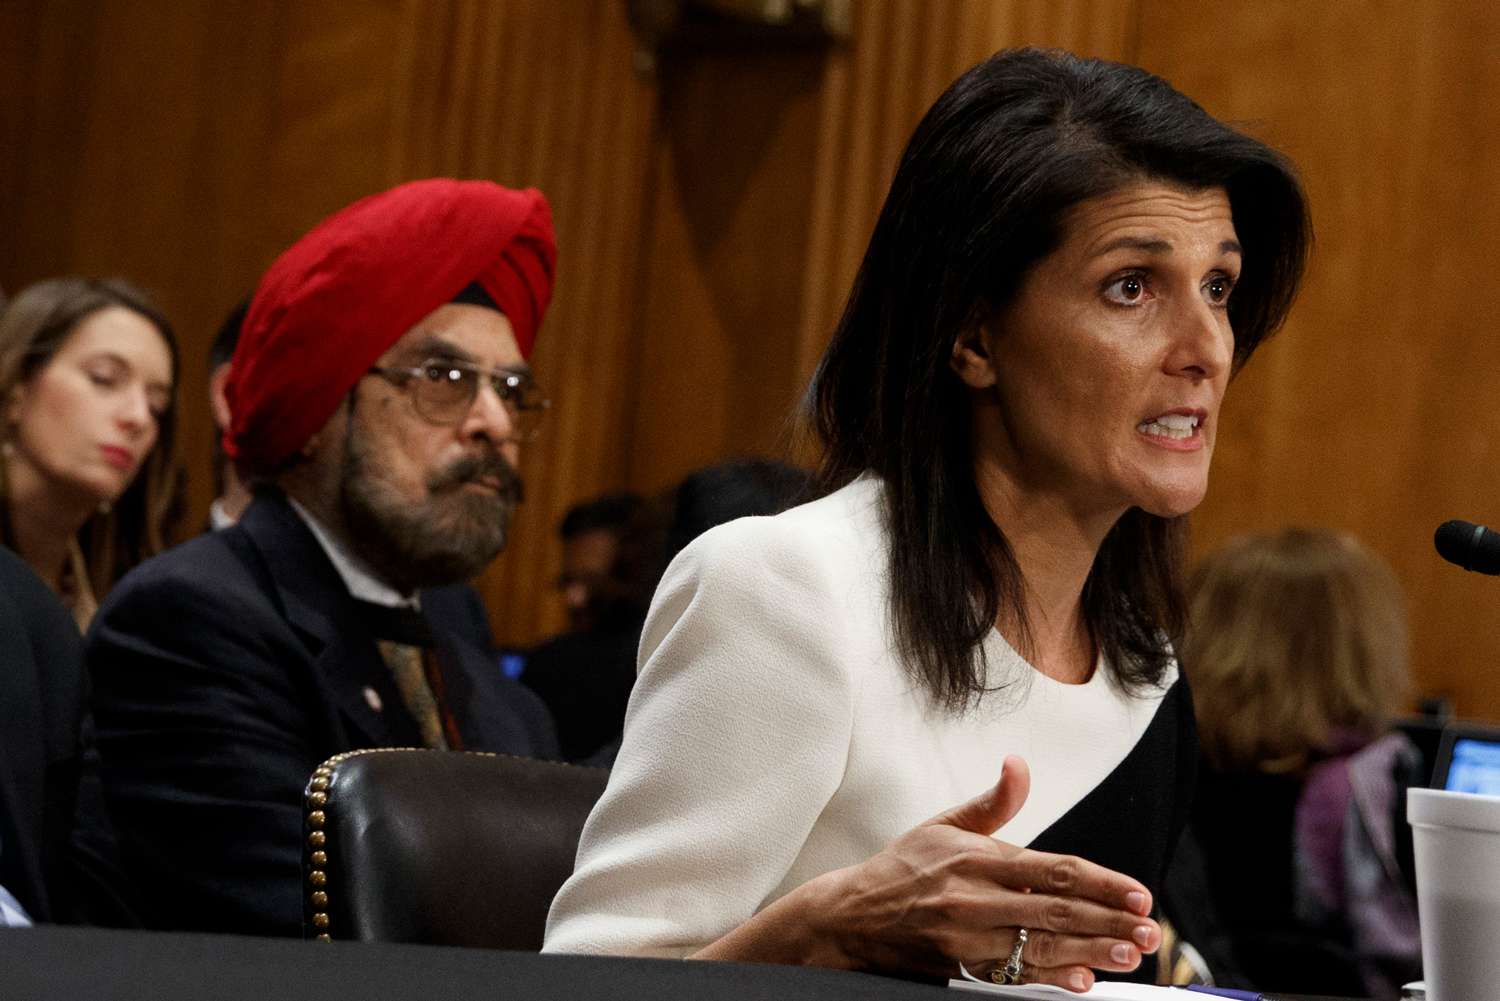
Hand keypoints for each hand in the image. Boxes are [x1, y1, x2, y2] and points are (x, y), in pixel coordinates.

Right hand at [800, 756, 1159, 990]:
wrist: (850, 917)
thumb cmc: (904, 869)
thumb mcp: (943, 825)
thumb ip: (992, 803)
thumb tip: (1019, 764)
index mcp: (978, 857)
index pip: (1054, 871)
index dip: (1102, 883)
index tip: (1139, 893)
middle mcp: (975, 896)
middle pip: (1056, 911)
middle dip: (1110, 921)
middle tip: (1151, 931)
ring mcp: (966, 935)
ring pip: (1041, 945)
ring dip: (1092, 951)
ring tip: (1132, 955)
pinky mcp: (957, 966)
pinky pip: (1013, 975)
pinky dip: (1050, 979)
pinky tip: (1082, 981)